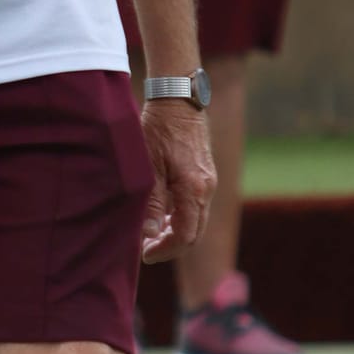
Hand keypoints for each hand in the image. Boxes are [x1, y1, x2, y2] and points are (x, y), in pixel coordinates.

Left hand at [138, 99, 214, 261]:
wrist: (178, 99)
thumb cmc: (158, 130)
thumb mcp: (148, 167)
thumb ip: (151, 203)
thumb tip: (150, 234)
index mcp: (194, 189)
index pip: (185, 235)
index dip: (166, 250)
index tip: (145, 254)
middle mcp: (206, 188)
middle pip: (194, 232)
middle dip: (171, 246)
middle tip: (146, 248)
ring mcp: (208, 182)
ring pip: (196, 220)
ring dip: (176, 232)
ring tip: (151, 234)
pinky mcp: (205, 175)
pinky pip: (196, 206)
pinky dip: (181, 217)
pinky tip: (162, 215)